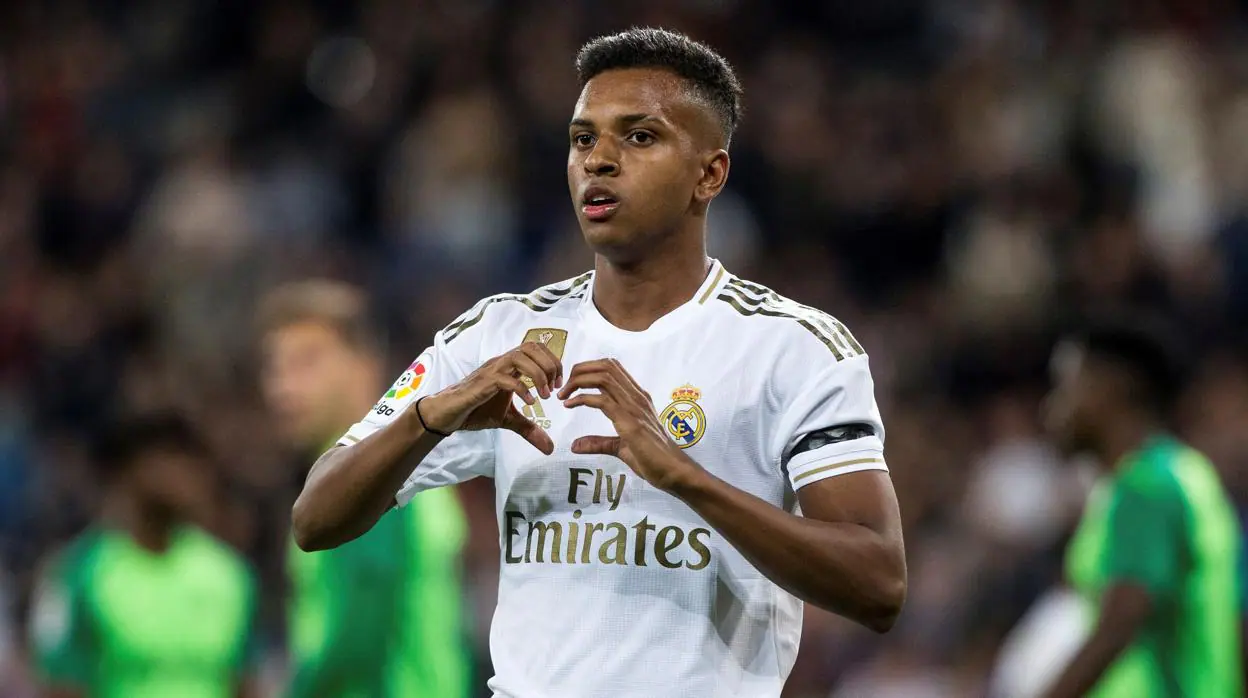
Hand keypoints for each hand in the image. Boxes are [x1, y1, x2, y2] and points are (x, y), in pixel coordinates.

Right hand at [418, 342, 561, 453]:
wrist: (449, 414)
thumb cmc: (476, 410)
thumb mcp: (508, 420)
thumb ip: (529, 429)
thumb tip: (550, 448)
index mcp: (510, 366)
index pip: (536, 348)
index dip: (553, 362)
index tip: (558, 384)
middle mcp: (502, 363)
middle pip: (531, 346)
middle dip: (549, 364)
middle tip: (555, 388)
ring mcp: (492, 371)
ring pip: (519, 357)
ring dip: (538, 374)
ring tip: (544, 396)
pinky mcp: (482, 383)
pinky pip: (505, 379)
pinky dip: (521, 389)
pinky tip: (530, 403)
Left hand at [557, 359, 701, 490]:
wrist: (673, 471)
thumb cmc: (653, 460)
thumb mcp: (621, 448)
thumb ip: (600, 442)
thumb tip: (576, 445)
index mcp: (637, 398)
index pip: (612, 368)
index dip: (588, 369)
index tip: (572, 384)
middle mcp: (636, 397)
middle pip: (606, 365)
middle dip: (579, 370)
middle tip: (563, 387)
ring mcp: (634, 407)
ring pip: (603, 377)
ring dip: (578, 381)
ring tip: (564, 395)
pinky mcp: (630, 422)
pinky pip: (602, 400)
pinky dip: (582, 398)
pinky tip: (570, 405)